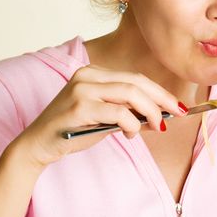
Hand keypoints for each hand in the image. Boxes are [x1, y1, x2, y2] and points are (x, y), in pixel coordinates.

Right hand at [12, 65, 187, 167]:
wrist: (38, 144)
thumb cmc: (73, 130)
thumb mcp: (104, 117)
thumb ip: (128, 112)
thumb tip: (160, 116)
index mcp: (93, 72)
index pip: (135, 77)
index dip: (159, 91)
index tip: (177, 105)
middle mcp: (87, 75)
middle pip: (136, 81)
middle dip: (162, 98)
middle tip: (178, 113)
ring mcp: (82, 89)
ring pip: (130, 93)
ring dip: (151, 111)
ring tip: (157, 127)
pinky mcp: (79, 107)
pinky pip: (118, 112)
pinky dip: (133, 124)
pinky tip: (131, 134)